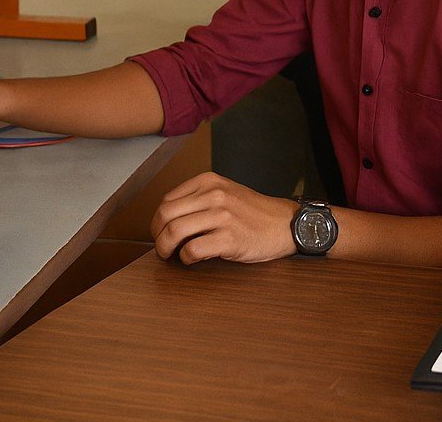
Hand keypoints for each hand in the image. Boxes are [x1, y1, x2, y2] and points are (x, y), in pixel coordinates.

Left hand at [150, 173, 295, 264]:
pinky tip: (192, 259)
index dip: (158, 220)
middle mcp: (214, 195)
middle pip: (165, 215)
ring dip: (165, 248)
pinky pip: (192, 250)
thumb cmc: (254, 212)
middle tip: (161, 247)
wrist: (284, 224)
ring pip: (174, 232)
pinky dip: (186, 258)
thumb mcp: (224, 192)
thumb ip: (198, 199)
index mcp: (209, 181)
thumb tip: (167, 220)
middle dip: (157, 235)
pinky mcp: (229, 238)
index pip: (167, 201)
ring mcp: (222, 216)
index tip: (160, 232)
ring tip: (170, 255)